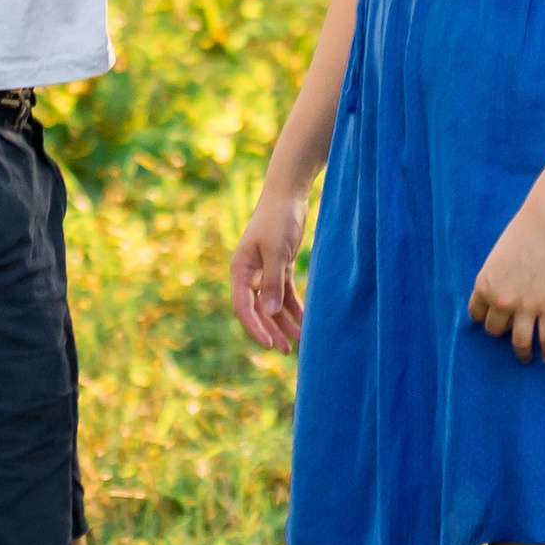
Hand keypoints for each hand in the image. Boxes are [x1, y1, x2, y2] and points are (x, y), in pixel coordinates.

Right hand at [230, 183, 308, 353]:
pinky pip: (284, 294)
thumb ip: (272, 282)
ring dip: (283, 323)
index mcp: (240, 269)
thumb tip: (268, 313)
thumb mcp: (276, 250)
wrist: (288, 193)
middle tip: (286, 350)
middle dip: (270, 330)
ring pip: (271, 305)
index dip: (254, 327)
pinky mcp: (279, 267)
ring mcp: (264, 271)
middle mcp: (249, 273)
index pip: (242, 306)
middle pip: (257, 310)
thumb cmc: (278, 218)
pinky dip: (293, 308)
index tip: (268, 344)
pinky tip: (303, 323)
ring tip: (298, 343)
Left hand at [468, 194, 544, 361]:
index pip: (477, 314)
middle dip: (502, 330)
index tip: (492, 320)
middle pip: (495, 330)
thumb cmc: (522, 233)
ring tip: (526, 357)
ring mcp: (526, 307)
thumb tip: (498, 296)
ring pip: (519, 342)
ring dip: (522, 352)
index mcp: (484, 285)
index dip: (485, 317)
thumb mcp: (497, 257)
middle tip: (510, 331)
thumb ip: (494, 279)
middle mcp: (501, 301)